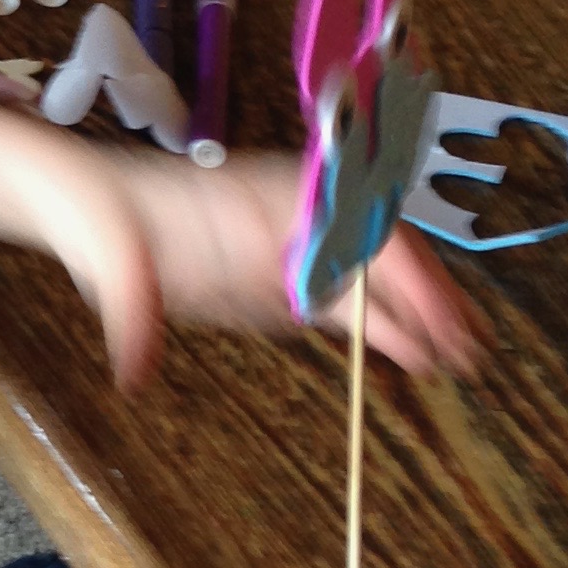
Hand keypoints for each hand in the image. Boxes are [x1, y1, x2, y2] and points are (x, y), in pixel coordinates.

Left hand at [0, 112, 480, 392]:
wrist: (94, 207)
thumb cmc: (109, 220)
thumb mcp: (111, 256)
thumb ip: (129, 308)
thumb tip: (131, 365)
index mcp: (265, 202)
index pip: (355, 235)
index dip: (402, 280)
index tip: (433, 322)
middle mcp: (294, 217)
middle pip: (381, 255)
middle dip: (432, 301)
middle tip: (473, 351)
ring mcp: (294, 246)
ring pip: (373, 279)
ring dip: (419, 318)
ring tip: (464, 360)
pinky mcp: (283, 278)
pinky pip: (346, 301)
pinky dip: (385, 328)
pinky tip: (417, 358)